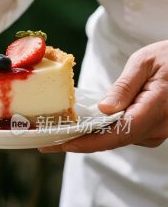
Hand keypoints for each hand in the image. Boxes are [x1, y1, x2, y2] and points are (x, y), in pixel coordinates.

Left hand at [40, 41, 167, 153]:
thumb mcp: (145, 62)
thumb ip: (125, 86)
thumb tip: (105, 109)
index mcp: (156, 107)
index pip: (118, 133)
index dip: (88, 142)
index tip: (62, 144)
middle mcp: (160, 126)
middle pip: (116, 140)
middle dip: (82, 142)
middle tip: (49, 140)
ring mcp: (161, 131)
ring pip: (122, 139)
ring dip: (93, 137)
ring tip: (63, 132)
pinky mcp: (157, 130)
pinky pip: (129, 135)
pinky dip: (108, 132)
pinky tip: (89, 126)